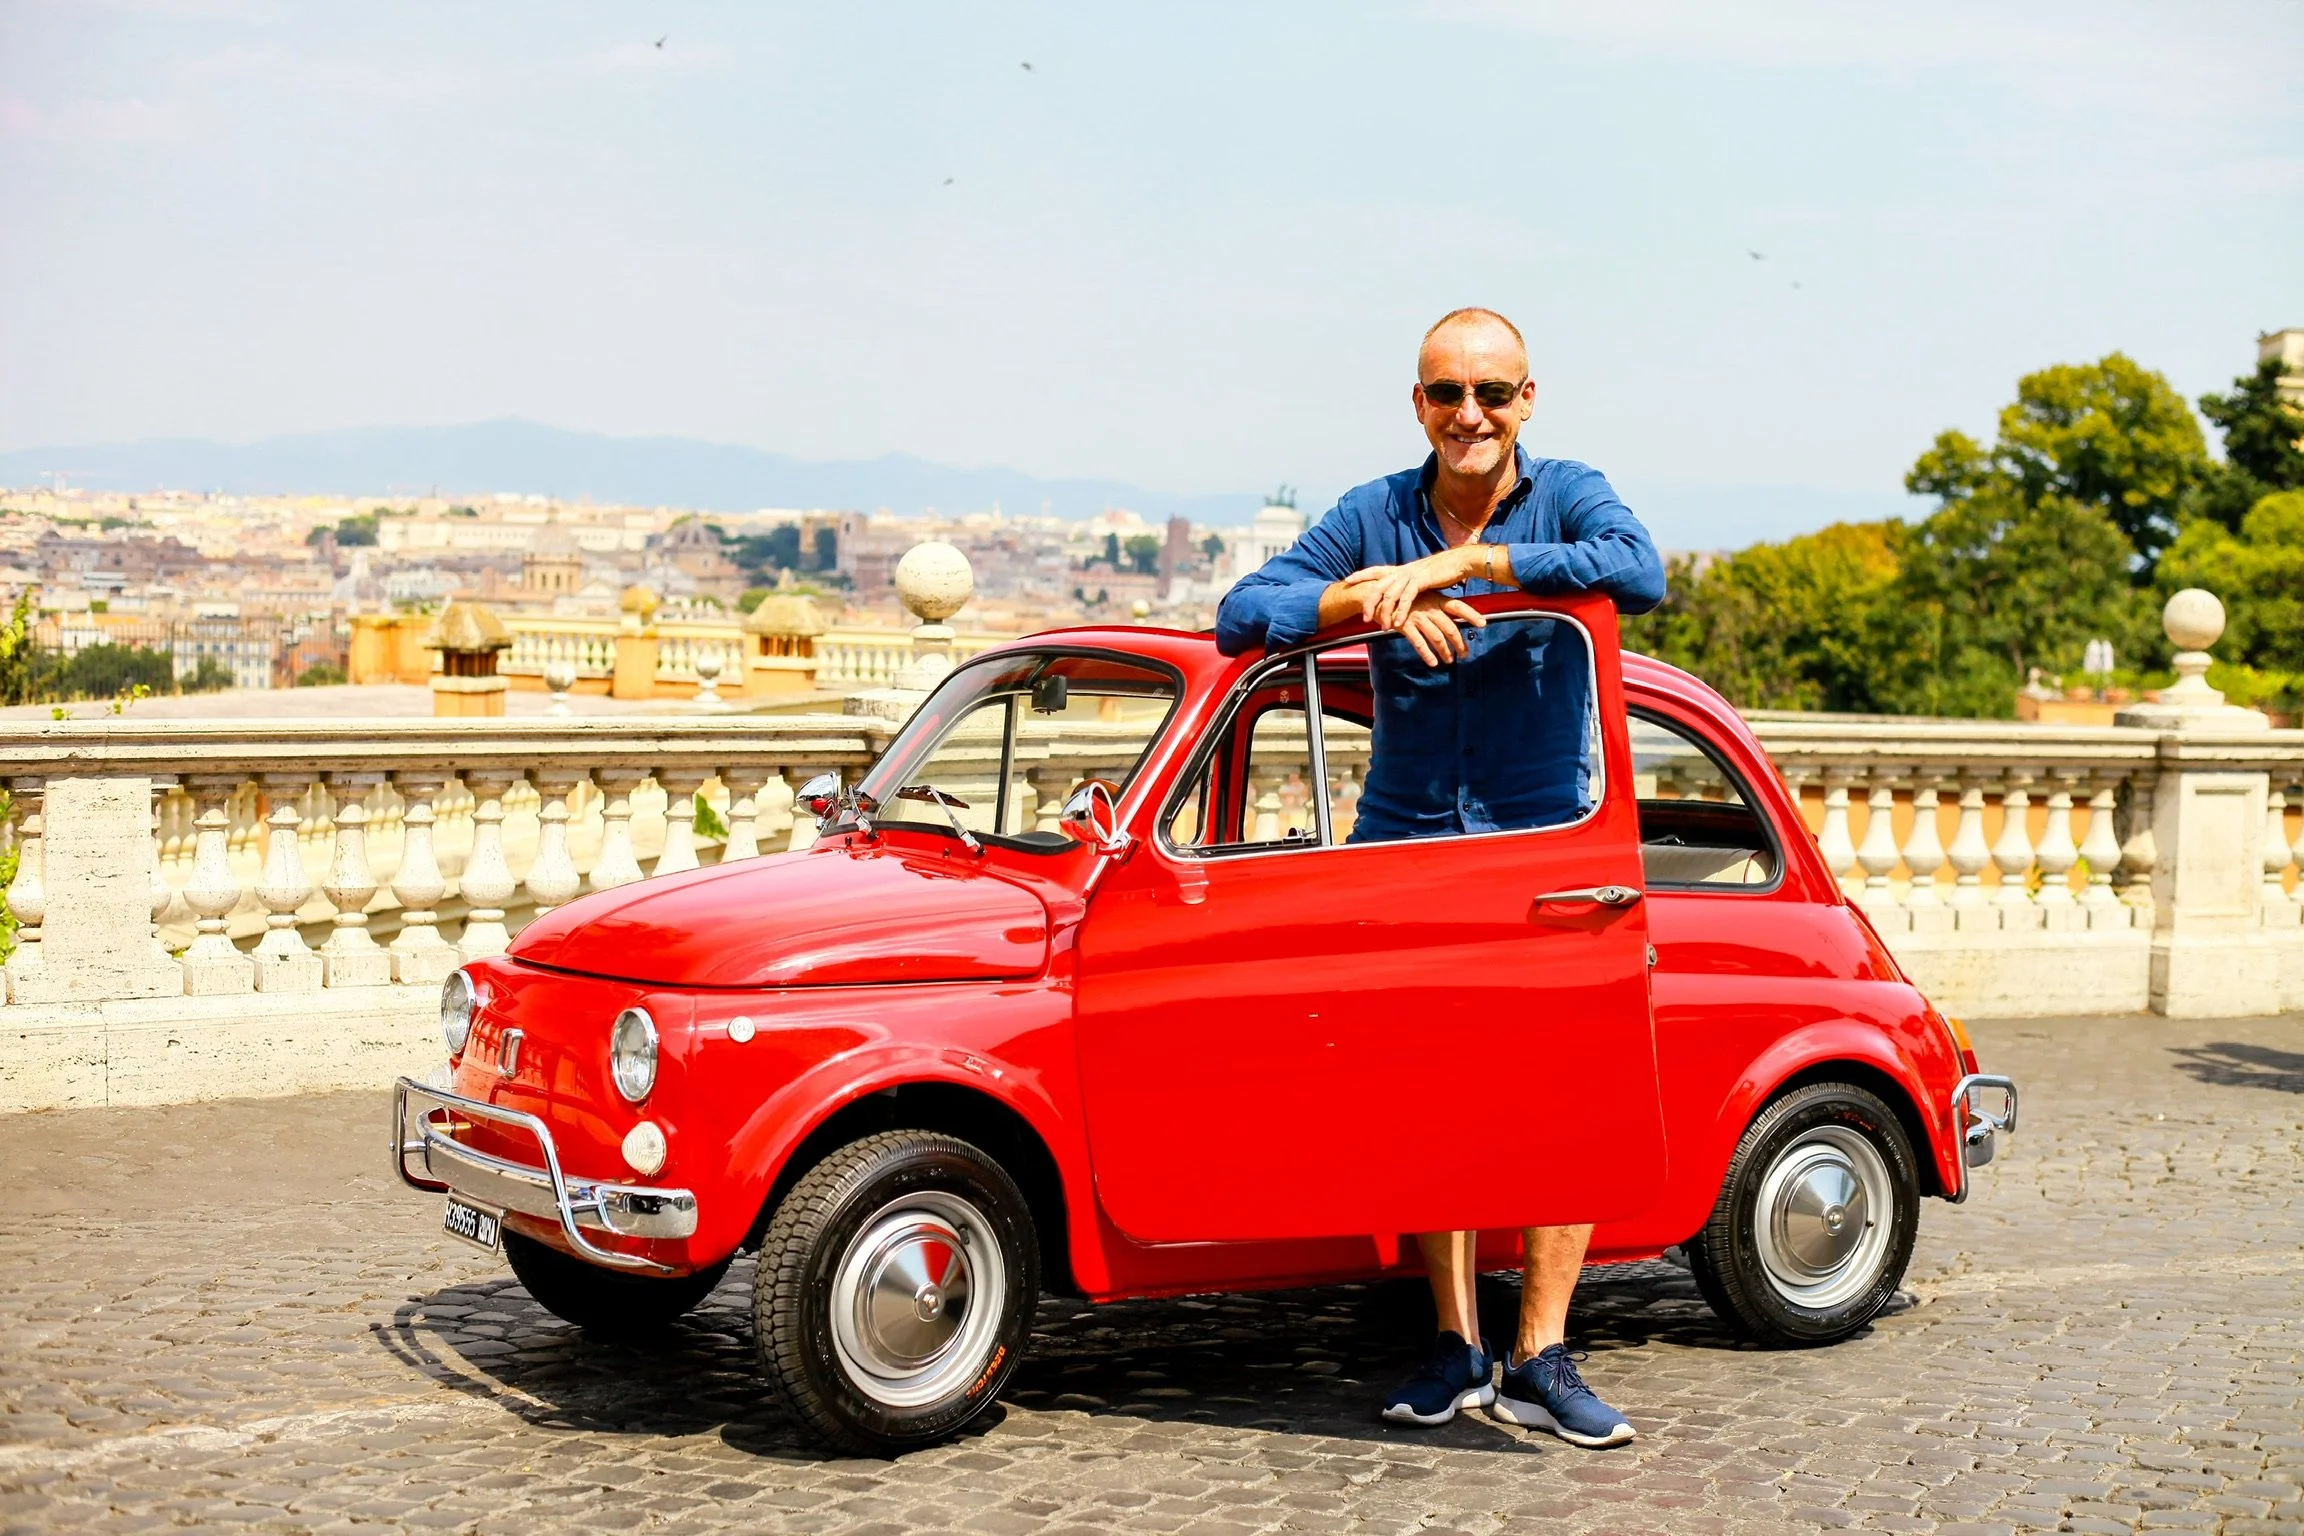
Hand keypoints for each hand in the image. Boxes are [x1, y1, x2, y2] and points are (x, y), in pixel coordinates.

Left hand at [1349, 546, 1485, 629]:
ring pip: (1390, 594)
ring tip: (1383, 627)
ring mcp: (1410, 575)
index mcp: (1400, 569)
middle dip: (1369, 602)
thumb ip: (1407, 584)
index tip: (1347, 580)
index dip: (1361, 574)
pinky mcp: (1420, 581)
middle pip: (1378, 586)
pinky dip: (1401, 612)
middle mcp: (1402, 570)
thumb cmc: (1440, 571)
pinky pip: (1407, 599)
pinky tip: (1398, 623)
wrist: (1459, 562)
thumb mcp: (1419, 577)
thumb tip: (1400, 593)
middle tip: (1364, 618)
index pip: (1375, 570)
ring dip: (1385, 612)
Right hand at [1387, 592, 1487, 666]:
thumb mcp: (1421, 596)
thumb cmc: (1401, 598)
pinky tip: (1433, 663)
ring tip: (1449, 661)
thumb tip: (1449, 615)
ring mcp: (1417, 617)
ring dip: (1445, 651)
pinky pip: (1419, 643)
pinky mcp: (1405, 626)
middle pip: (1450, 627)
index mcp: (1435, 599)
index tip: (1483, 623)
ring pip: (1437, 637)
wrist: (1378, 595)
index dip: (1471, 614)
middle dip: (1460, 643)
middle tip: (1465, 654)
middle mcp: (1429, 608)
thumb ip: (1435, 605)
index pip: (1458, 607)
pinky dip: (1427, 654)